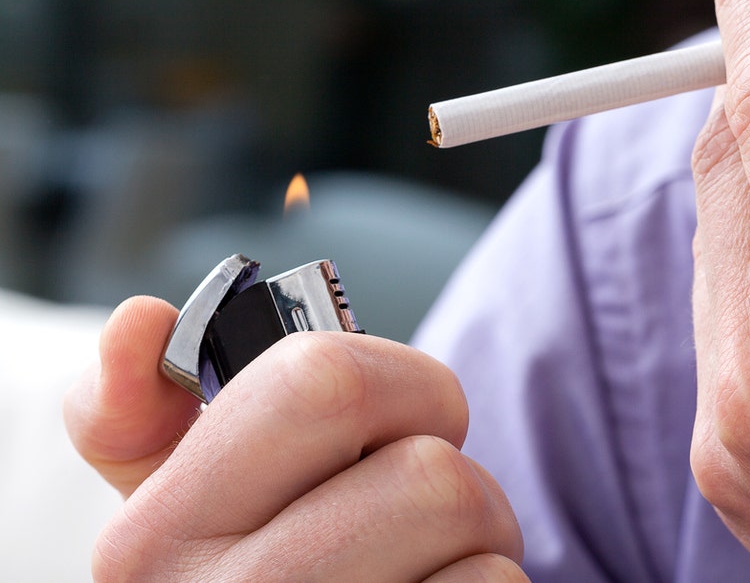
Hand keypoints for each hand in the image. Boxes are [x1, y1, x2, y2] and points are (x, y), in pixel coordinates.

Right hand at [65, 297, 524, 580]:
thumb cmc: (248, 580)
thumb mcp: (169, 512)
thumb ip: (142, 417)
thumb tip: (139, 321)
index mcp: (156, 538)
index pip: (323, 384)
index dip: (403, 382)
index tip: (403, 415)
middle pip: (429, 473)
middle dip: (456, 473)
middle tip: (424, 506)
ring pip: (474, 532)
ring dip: (483, 539)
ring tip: (427, 564)